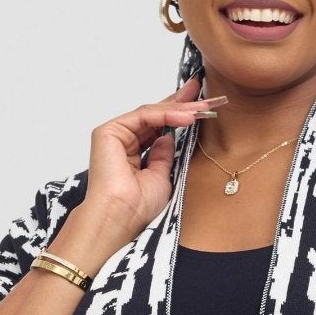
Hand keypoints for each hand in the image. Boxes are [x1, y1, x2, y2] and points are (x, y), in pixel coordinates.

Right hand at [83, 74, 224, 245]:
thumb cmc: (138, 206)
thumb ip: (165, 155)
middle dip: (182, 104)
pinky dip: (166, 114)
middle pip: (155, 115)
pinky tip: (186, 117)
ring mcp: (115, 135)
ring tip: (203, 109)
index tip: (203, 106)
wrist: (121, 217)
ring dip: (179, 109)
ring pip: (151, 113)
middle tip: (207, 97)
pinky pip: (143, 115)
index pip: (159, 127)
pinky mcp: (108, 131)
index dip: (180, 114)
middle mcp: (122, 141)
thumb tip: (169, 136)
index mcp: (133, 153)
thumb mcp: (162, 176)